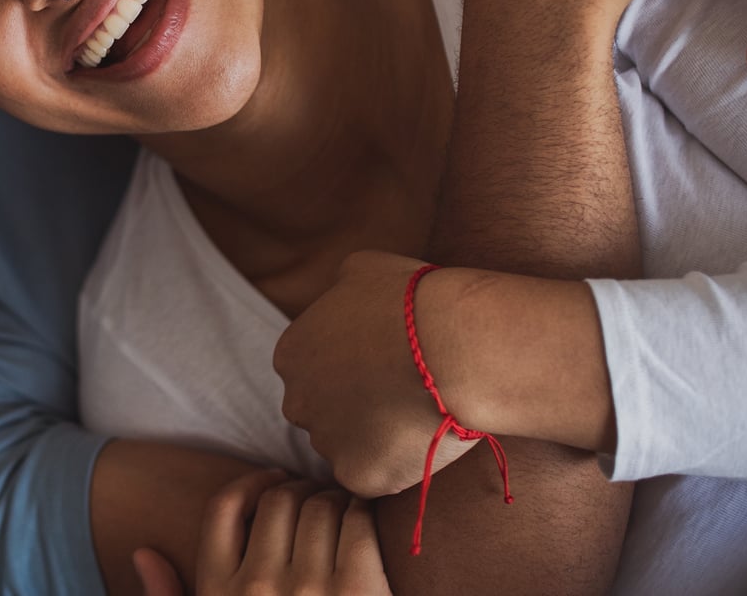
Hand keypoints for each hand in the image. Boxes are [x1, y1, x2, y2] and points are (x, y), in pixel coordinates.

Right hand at [134, 476, 389, 595]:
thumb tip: (144, 553)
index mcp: (219, 591)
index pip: (224, 507)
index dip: (252, 483)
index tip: (274, 481)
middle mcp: (259, 586)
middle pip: (278, 500)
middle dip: (299, 490)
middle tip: (317, 497)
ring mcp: (310, 588)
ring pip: (320, 506)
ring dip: (334, 500)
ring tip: (343, 512)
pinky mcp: (359, 589)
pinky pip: (357, 523)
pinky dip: (362, 513)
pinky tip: (364, 525)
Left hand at [273, 251, 473, 498]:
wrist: (454, 346)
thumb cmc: (413, 300)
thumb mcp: (364, 269)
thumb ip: (340, 289)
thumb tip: (343, 291)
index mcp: (292, 353)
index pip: (311, 370)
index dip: (350, 370)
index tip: (383, 366)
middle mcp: (296, 401)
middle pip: (321, 412)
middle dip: (353, 407)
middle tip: (402, 395)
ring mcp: (326, 442)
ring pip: (347, 448)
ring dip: (375, 438)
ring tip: (420, 416)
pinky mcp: (359, 475)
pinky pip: (375, 477)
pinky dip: (398, 465)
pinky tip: (424, 441)